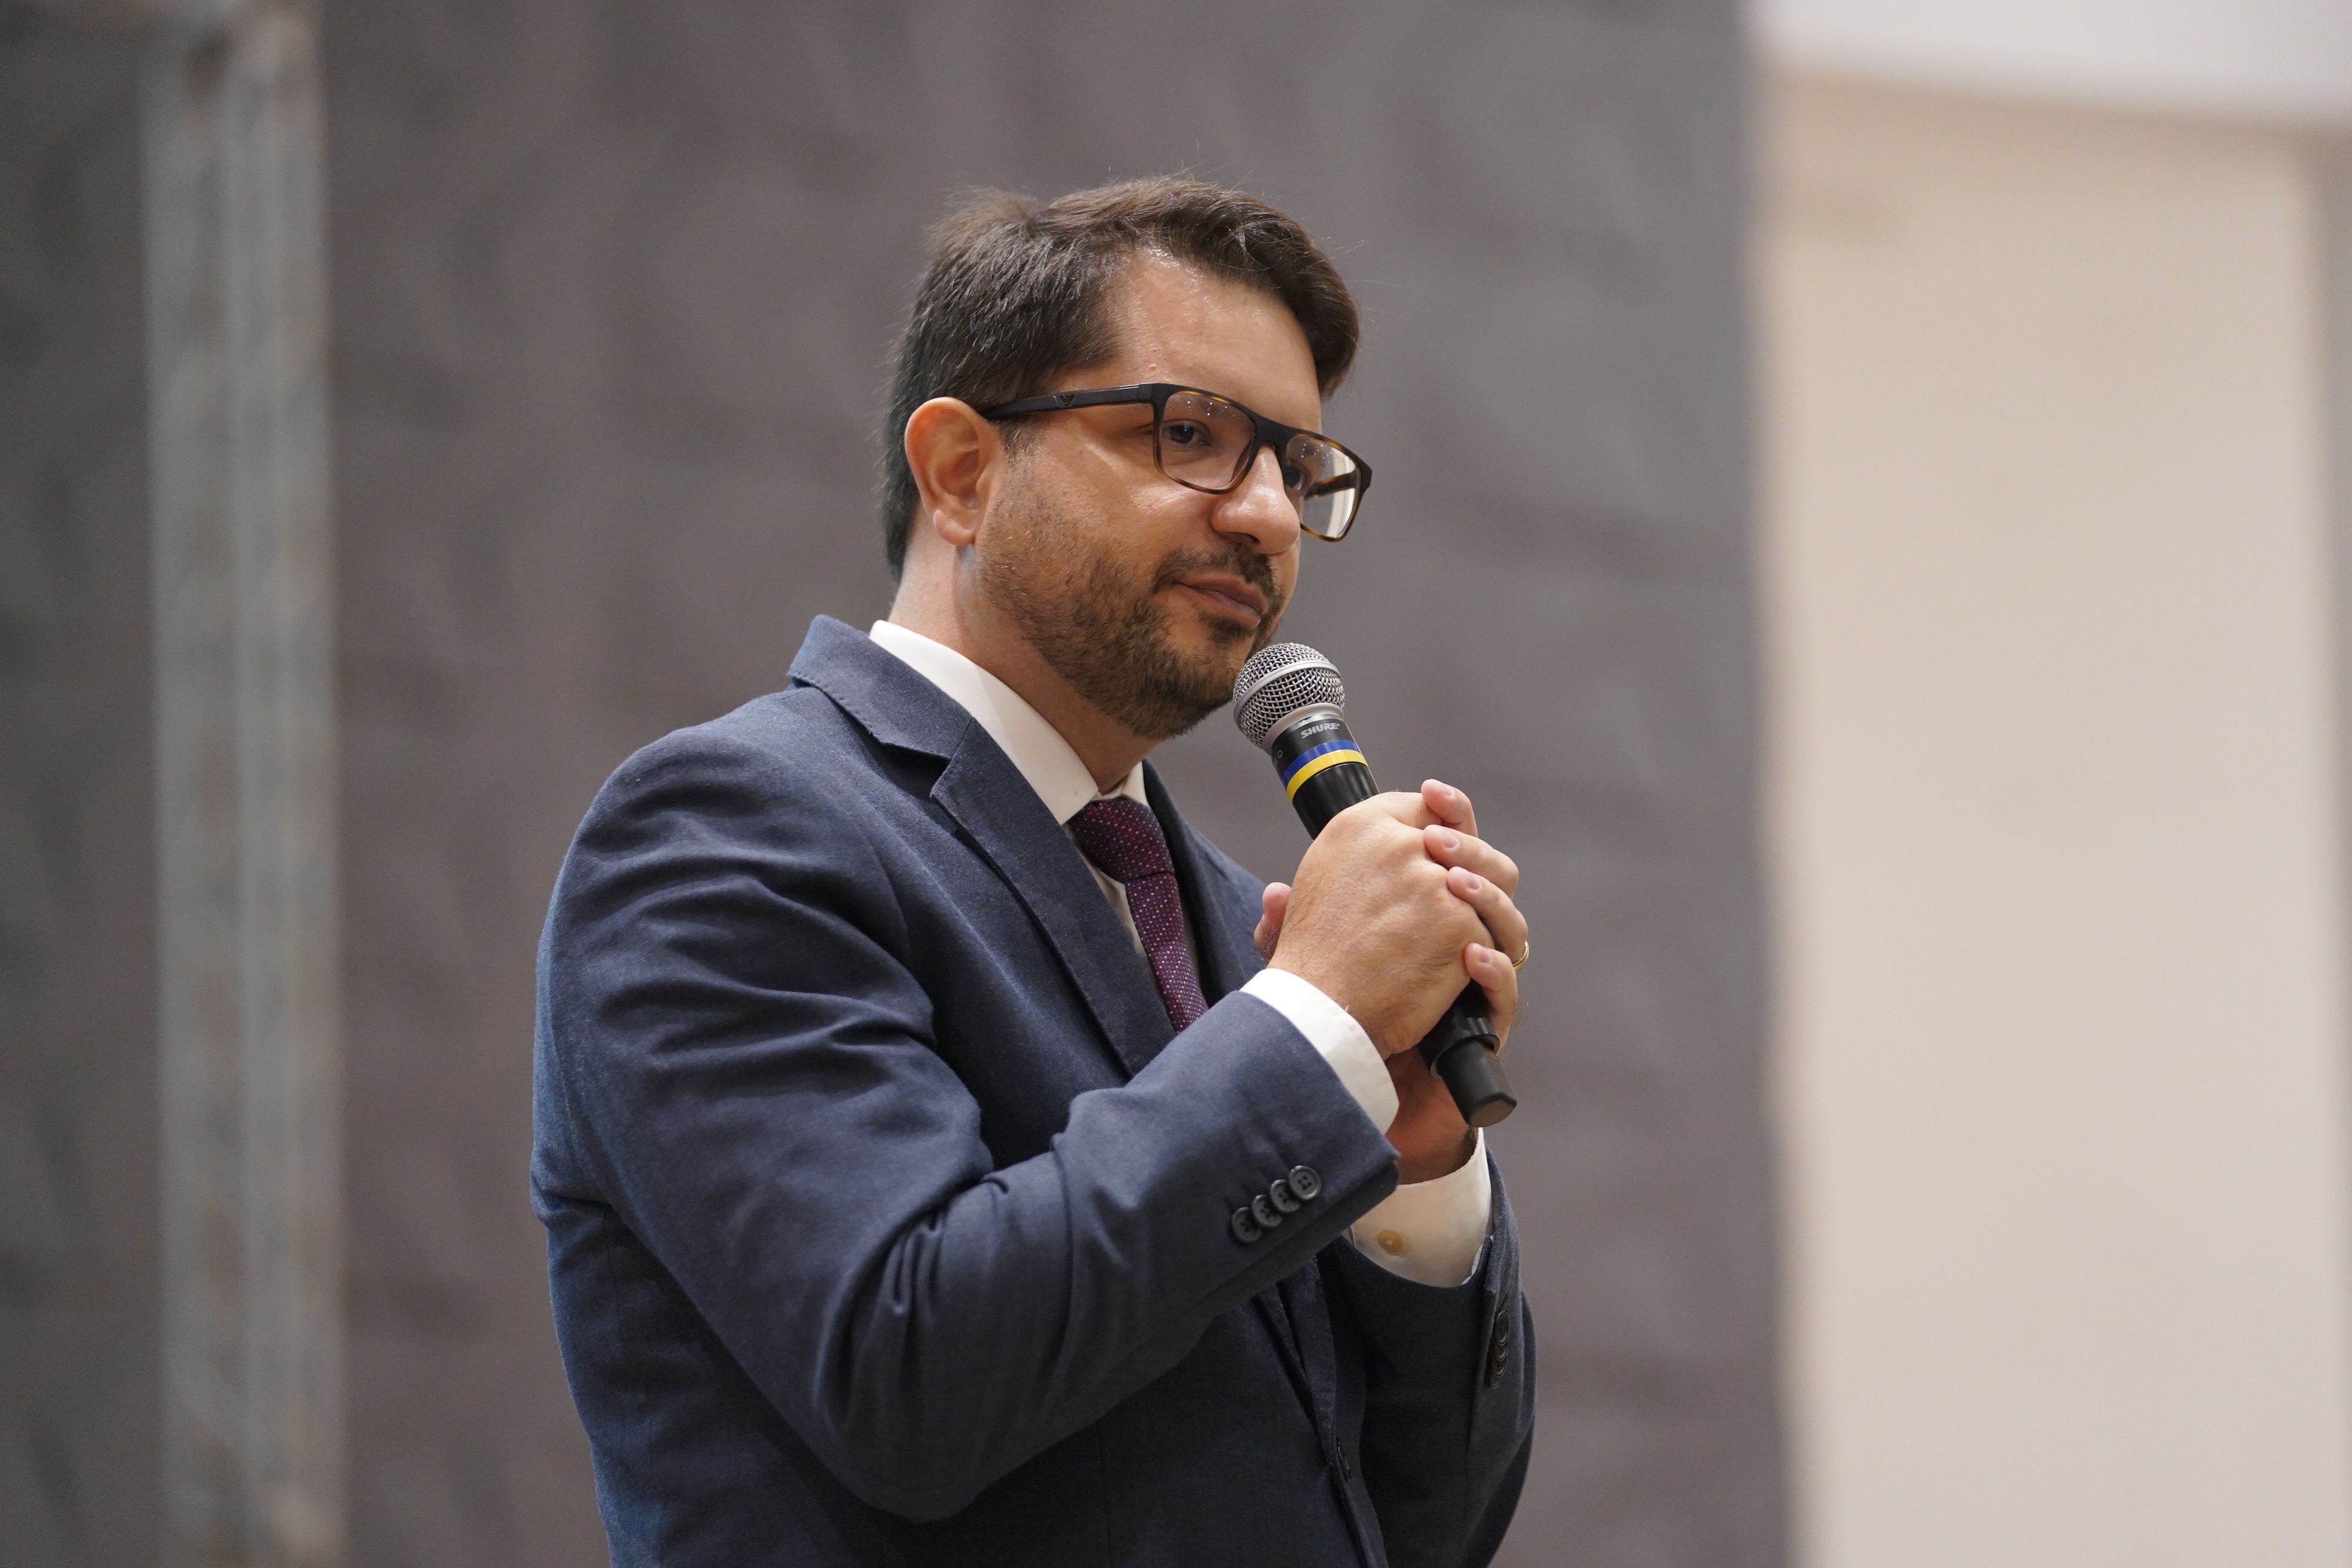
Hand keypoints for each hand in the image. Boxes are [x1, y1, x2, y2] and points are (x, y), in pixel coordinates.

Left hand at [1261, 780, 1525, 1178]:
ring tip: (1454, 886)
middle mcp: (1458, 937)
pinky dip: (1494, 970)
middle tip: (1437, 842)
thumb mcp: (1304, 969)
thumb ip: (1288, 933)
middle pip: (1491, 877)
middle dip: (1472, 850)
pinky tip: (1473, 955)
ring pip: (1509, 928)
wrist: (1356, 1088)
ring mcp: (1476, 980)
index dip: (1449, 814)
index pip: (1451, 847)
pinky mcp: (1484, 1024)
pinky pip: (1505, 994)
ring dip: (1486, 899)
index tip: (1428, 793)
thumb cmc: (1340, 1017)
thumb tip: (1271, 895)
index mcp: (1424, 908)